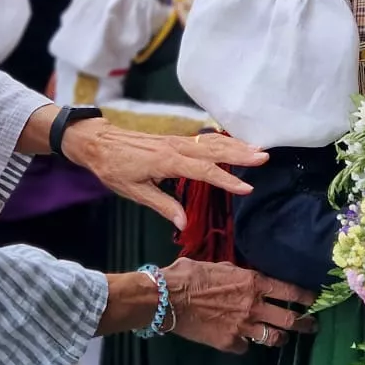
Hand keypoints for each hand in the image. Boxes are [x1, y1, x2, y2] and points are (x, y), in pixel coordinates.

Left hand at [63, 121, 266, 228]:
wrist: (99, 142)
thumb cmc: (114, 169)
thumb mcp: (135, 192)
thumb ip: (162, 205)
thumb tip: (184, 223)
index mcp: (168, 162)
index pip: (203, 171)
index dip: (226, 180)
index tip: (247, 188)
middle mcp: (177, 147)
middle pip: (214, 150)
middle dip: (240, 154)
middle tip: (264, 157)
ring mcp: (177, 141)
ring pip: (211, 142)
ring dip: (236, 145)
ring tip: (259, 149)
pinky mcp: (176, 140)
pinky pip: (204, 140)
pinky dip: (223, 142)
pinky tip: (235, 144)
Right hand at [162, 258, 316, 352]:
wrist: (166, 298)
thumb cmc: (189, 275)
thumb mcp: (219, 265)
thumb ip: (237, 273)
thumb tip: (242, 276)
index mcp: (253, 282)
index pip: (289, 290)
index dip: (306, 296)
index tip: (315, 300)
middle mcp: (253, 306)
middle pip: (290, 319)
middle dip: (305, 324)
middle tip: (312, 326)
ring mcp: (242, 327)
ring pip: (273, 338)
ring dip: (280, 338)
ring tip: (282, 338)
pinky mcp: (228, 343)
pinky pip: (245, 347)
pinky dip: (245, 344)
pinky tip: (241, 341)